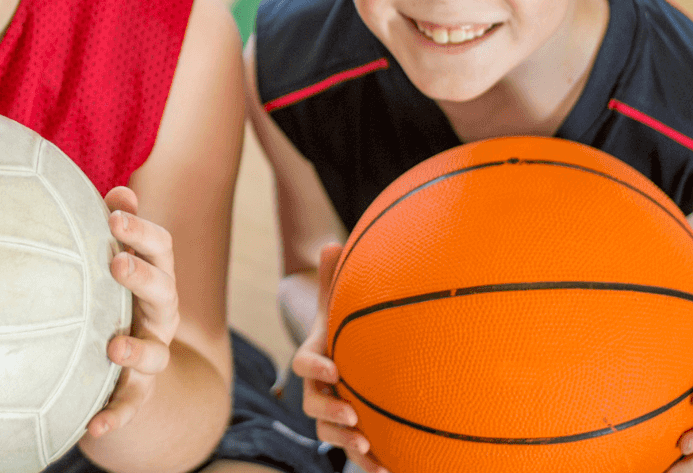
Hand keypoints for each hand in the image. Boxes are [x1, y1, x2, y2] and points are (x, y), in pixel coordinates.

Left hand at [83, 186, 180, 438]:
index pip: (160, 249)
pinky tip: (92, 428)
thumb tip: (118, 192)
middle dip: (141, 279)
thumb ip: (119, 228)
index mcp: (156, 279)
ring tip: (113, 348)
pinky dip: (113, 417)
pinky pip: (129, 405)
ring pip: (155, 355)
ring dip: (136, 352)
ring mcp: (152, 355)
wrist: (135, 364)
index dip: (140, 233)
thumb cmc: (118, 297)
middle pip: (164, 293)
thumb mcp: (121, 262)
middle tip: (115, 265)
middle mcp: (161, 316)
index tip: (113, 218)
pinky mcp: (136, 392)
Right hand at [289, 242, 388, 472]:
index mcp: (316, 358)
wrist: (347, 358)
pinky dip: (368, 462)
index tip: (333, 369)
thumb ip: (333, 279)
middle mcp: (320, 388)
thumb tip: (332, 242)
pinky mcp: (351, 431)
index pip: (303, 364)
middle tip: (352, 413)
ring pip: (328, 431)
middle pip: (313, 404)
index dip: (314, 368)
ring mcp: (332, 411)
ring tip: (366, 446)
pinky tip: (389, 469)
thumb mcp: (339, 304)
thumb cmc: (344, 328)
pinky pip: (353, 451)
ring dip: (346, 441)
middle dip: (330, 410)